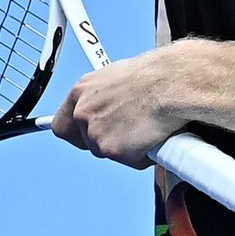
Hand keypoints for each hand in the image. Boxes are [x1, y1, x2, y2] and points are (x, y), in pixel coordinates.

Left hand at [51, 42, 197, 168]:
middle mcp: (83, 113)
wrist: (172, 83)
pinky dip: (144, 155)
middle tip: (129, 132)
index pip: (62, 124)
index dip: (76, 133)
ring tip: (148, 128)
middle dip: (107, 141)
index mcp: (81, 92)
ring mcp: (96, 133)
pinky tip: (155, 136)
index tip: (83, 135)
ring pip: (109, 152)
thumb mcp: (119, 77)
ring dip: (128, 147)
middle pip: (86, 142)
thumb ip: (105, 97)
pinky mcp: (114, 150)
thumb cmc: (155, 75)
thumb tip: (112, 106)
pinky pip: (131, 161)